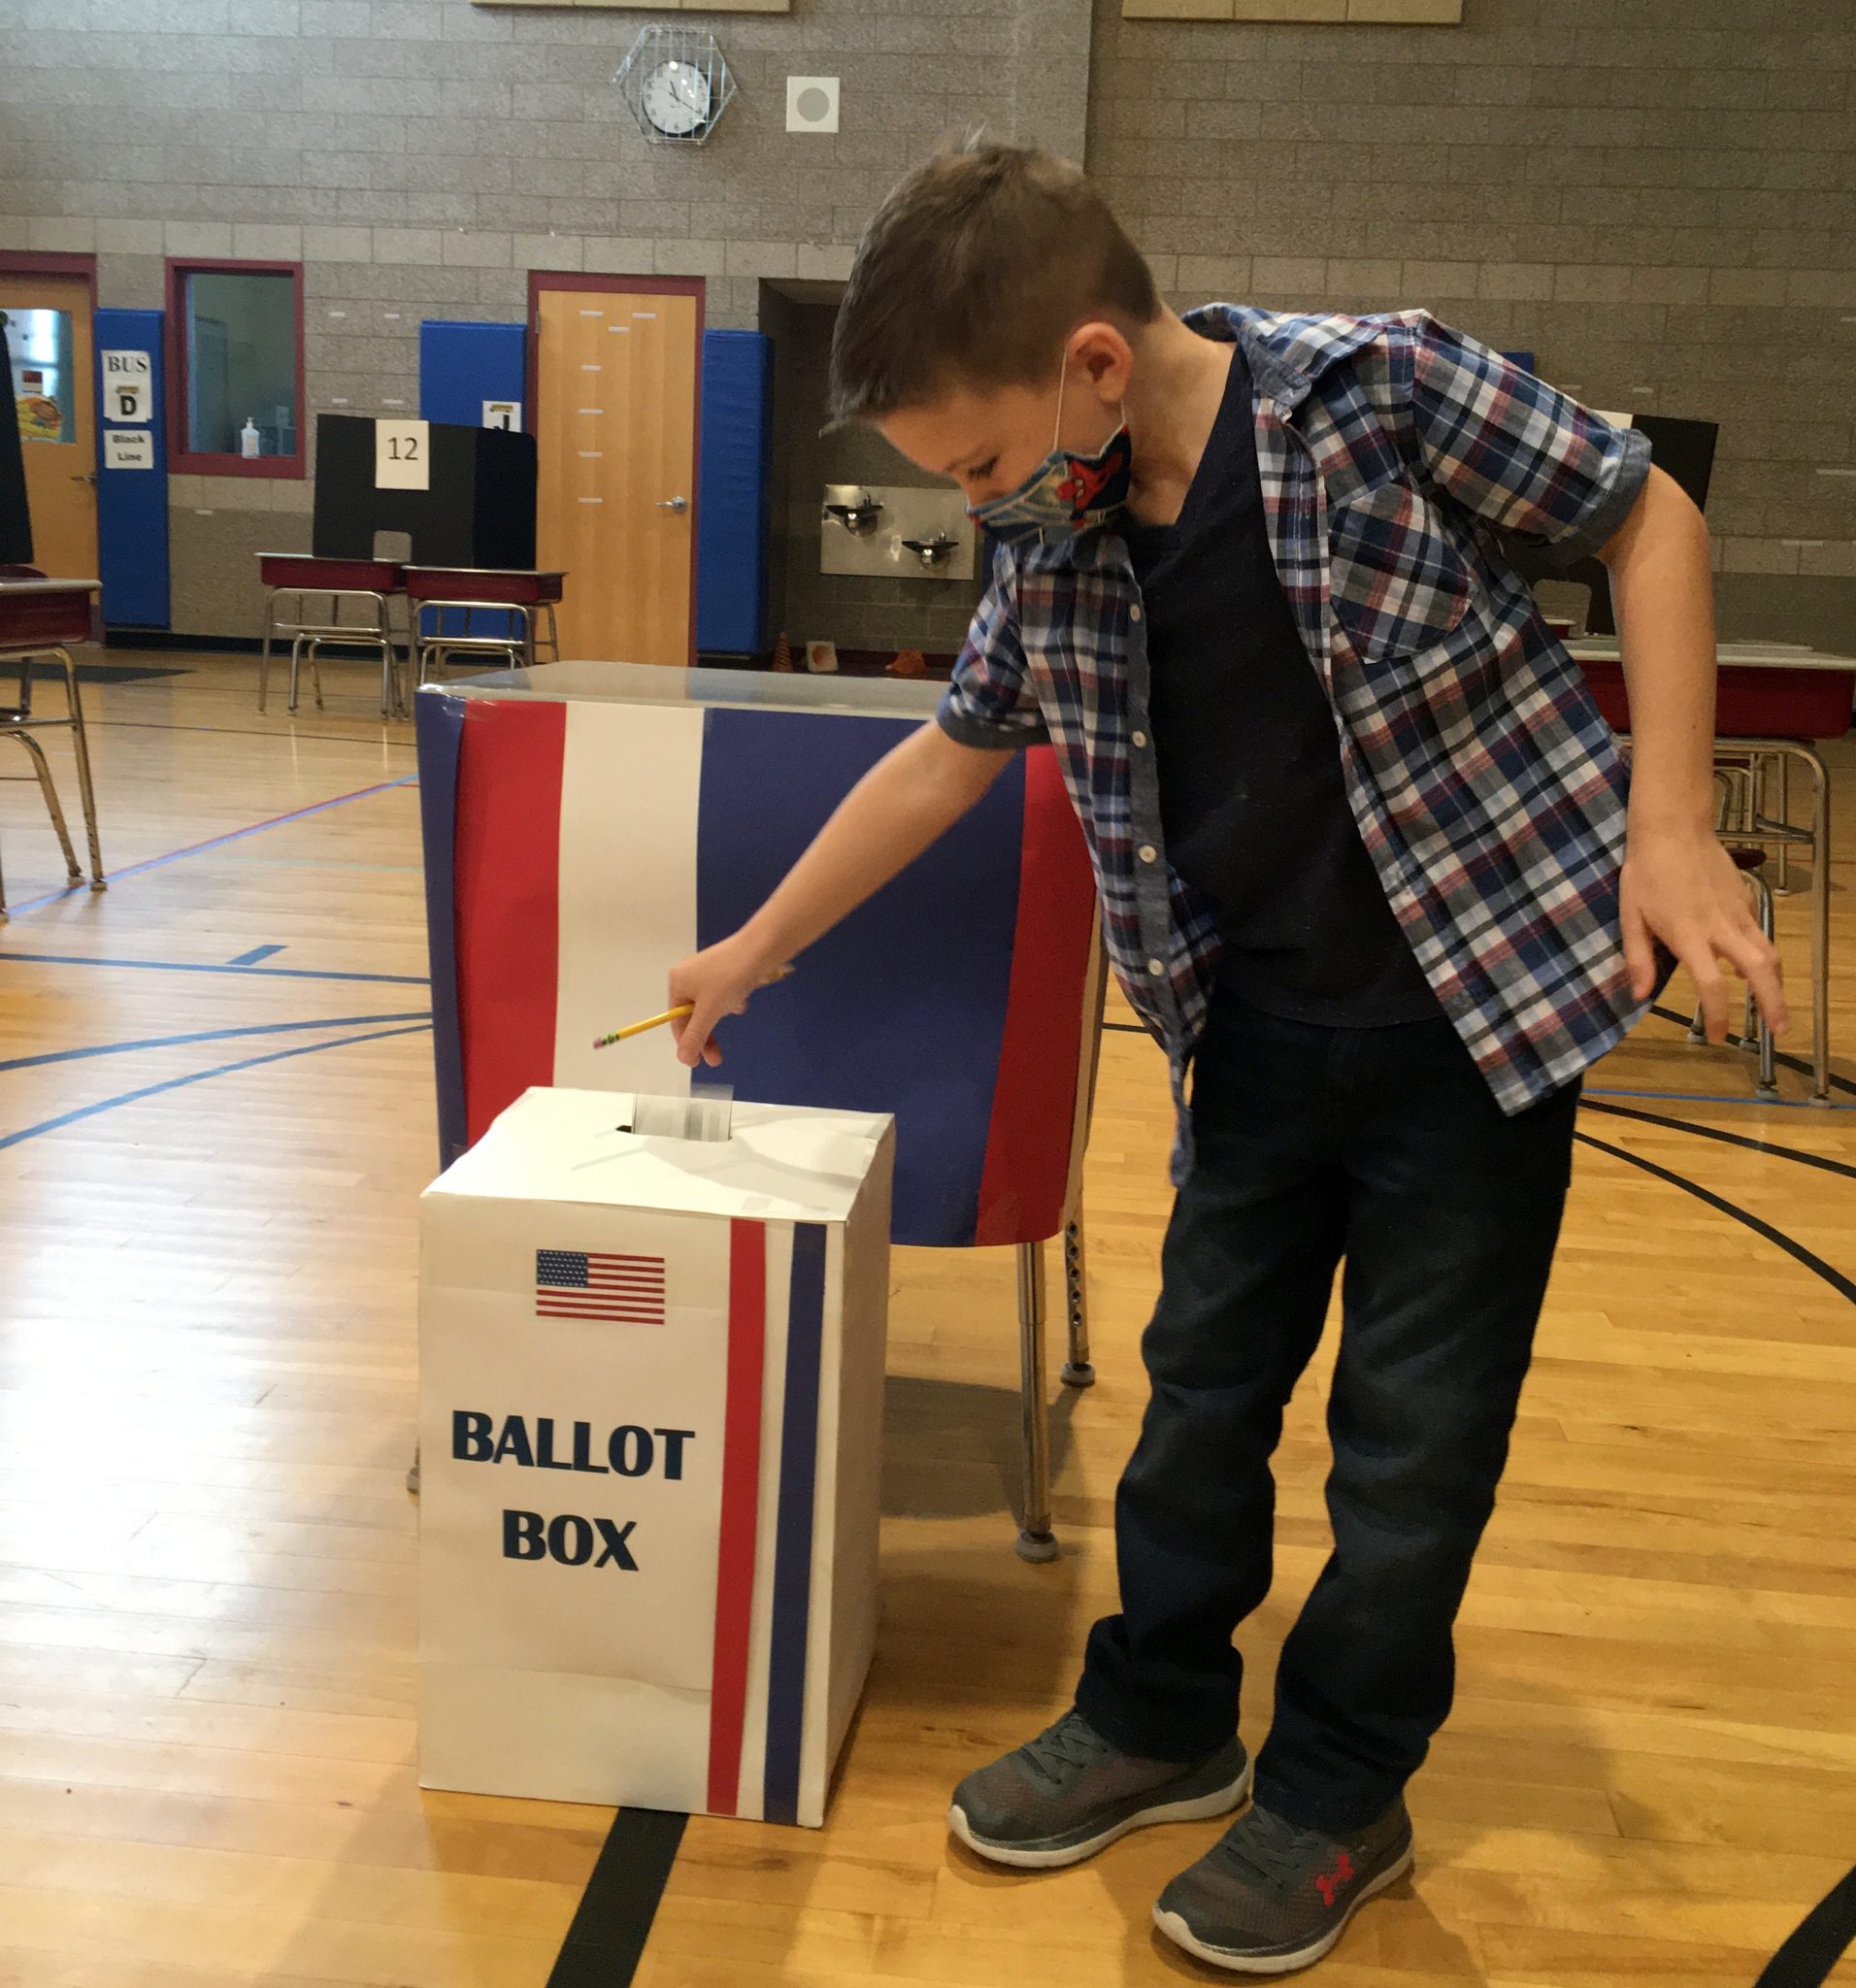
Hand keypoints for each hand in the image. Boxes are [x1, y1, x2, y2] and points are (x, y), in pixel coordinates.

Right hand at [666, 935, 781, 1068]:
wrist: (761, 949)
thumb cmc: (729, 979)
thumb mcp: (709, 1010)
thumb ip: (695, 1035)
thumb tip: (682, 1058)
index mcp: (677, 982)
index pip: (676, 1020)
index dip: (687, 1043)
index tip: (697, 1062)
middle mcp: (689, 976)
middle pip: (694, 1016)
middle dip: (707, 1036)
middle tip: (717, 1059)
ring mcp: (708, 973)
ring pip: (711, 1007)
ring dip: (722, 1014)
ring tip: (737, 1007)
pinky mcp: (726, 972)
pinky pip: (724, 995)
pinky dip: (732, 1001)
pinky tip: (743, 997)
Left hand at [1621, 824, 1786, 1044]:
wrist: (1673, 827)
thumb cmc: (1645, 872)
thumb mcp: (1630, 915)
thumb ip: (1638, 957)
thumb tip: (1639, 995)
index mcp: (1689, 934)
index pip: (1711, 983)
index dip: (1717, 1014)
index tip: (1718, 1036)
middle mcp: (1721, 926)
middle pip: (1759, 971)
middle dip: (1773, 1004)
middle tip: (1779, 1032)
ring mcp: (1738, 911)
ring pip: (1768, 951)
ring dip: (1775, 983)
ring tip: (1774, 1009)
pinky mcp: (1745, 898)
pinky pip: (1758, 932)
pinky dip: (1760, 954)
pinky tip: (1747, 965)